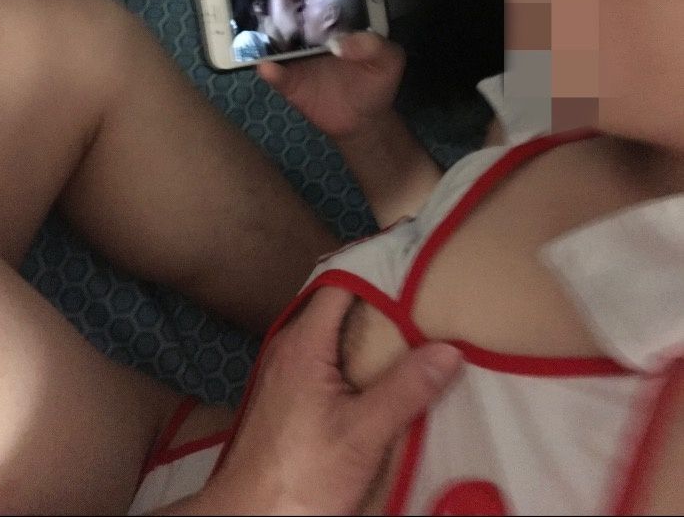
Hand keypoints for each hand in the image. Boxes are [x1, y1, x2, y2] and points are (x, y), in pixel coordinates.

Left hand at [208, 287, 460, 515]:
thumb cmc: (299, 475)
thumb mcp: (362, 434)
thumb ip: (405, 389)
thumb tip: (448, 350)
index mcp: (304, 342)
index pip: (342, 281)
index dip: (376, 266)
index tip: (413, 258)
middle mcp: (289, 345)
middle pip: (338, 303)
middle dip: (378, 296)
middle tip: (422, 292)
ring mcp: (285, 369)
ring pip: (331, 330)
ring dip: (366, 327)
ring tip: (410, 325)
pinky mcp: (287, 394)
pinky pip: (325, 355)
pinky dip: (353, 352)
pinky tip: (380, 370)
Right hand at [257, 0, 404, 139]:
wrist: (364, 121)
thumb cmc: (376, 81)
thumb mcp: (389, 60)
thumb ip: (375, 47)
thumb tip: (344, 42)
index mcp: (334, 14)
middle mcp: (310, 28)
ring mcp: (295, 53)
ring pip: (271, 33)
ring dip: (258, 23)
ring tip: (246, 15)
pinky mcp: (289, 81)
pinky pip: (275, 73)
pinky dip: (269, 69)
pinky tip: (266, 66)